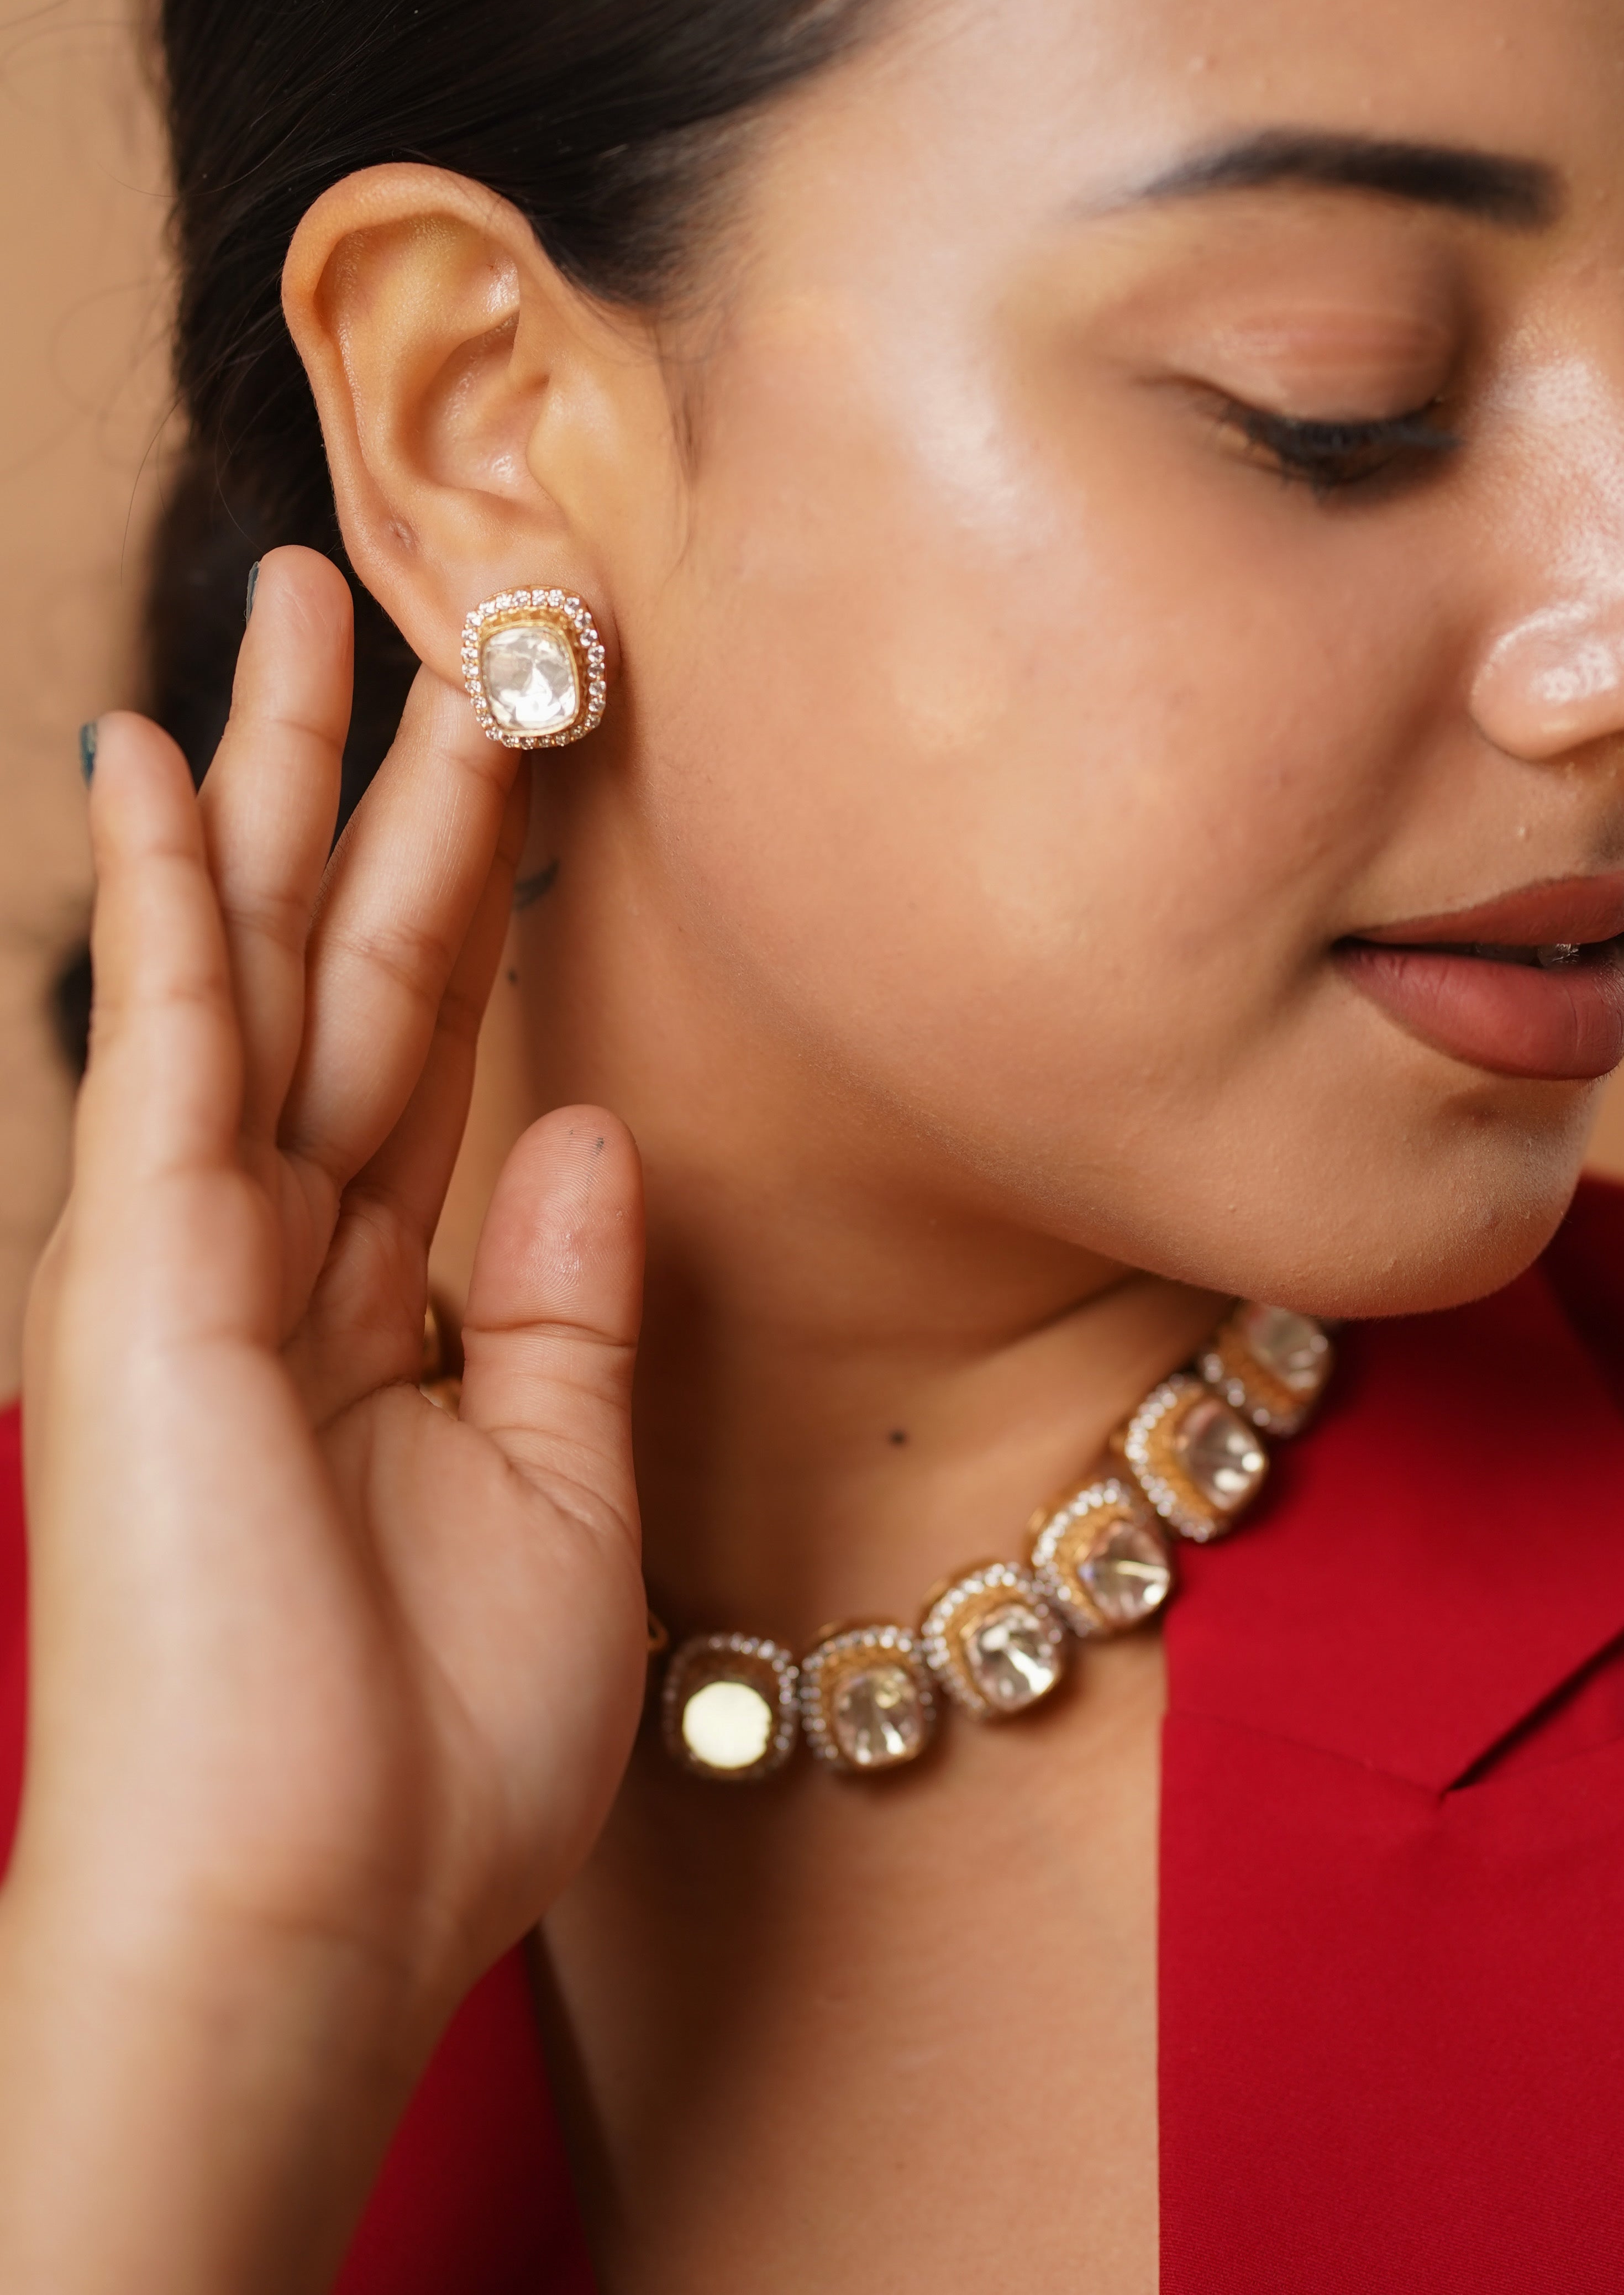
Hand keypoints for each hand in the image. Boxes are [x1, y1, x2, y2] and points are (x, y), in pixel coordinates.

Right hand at [4, 550, 644, 2285]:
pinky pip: (163, 1036)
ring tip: (302, 605)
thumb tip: (587, 1123)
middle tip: (413, 608)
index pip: (445, 1044)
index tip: (537, 753)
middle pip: (353, 964)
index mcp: (390, 1303)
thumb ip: (563, 1300)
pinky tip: (165, 759)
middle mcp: (289, 1247)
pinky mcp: (139, 1267)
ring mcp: (201, 1246)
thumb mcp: (558, 1495)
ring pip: (262, 956)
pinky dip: (170, 894)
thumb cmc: (430, 1754)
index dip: (491, 893)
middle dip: (380, 785)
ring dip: (282, 780)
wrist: (306, 1916)